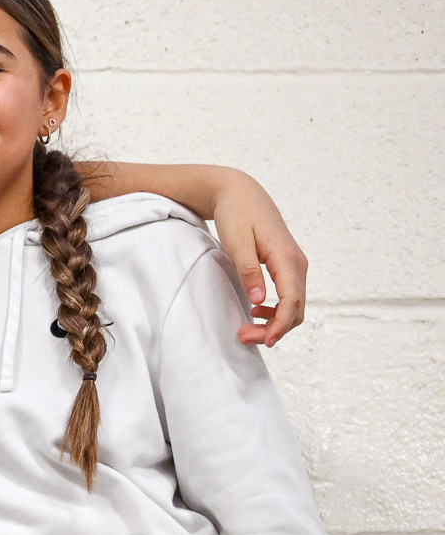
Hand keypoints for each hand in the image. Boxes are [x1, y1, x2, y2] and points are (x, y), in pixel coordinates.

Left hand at [208, 169, 306, 346]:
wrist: (241, 192)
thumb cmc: (237, 214)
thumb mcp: (237, 243)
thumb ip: (249, 271)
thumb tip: (260, 301)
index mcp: (287, 258)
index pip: (292, 301)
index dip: (280, 325)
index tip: (264, 341)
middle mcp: (297, 263)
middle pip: (296, 308)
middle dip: (274, 329)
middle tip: (243, 338)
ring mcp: (295, 265)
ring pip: (294, 304)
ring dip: (274, 322)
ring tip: (246, 330)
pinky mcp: (287, 265)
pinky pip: (289, 295)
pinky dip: (276, 310)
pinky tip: (255, 312)